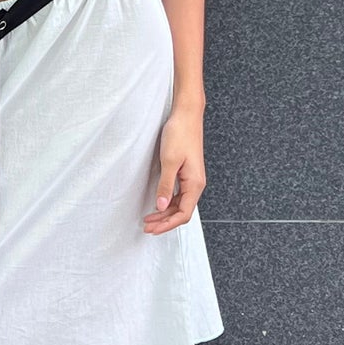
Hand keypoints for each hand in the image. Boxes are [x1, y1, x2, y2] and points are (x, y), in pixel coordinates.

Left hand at [144, 104, 205, 232]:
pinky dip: (168, 202)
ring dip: (165, 213)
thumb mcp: (169, 161)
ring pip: (180, 204)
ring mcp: (192, 179)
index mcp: (195, 184)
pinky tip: (158, 204)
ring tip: (149, 219)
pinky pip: (179, 194)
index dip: (167, 224)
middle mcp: (196, 184)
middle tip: (146, 227)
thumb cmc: (180, 134)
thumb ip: (166, 185)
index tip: (152, 229)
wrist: (186, 115)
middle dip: (164, 222)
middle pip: (182, 212)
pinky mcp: (187, 173)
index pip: (183, 214)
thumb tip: (162, 206)